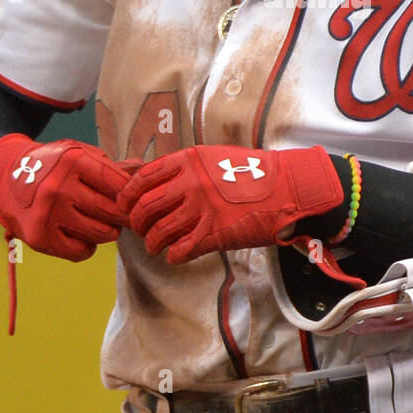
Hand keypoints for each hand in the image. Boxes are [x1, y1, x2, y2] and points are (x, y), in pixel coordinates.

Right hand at [0, 133, 130, 261]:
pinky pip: (82, 252)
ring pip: (101, 234)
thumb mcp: (78, 154)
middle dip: (123, 216)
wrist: (5, 179)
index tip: (135, 200)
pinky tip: (80, 234)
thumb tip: (145, 171)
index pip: (117, 183)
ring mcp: (48, 213)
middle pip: (112, 211)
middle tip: (123, 216)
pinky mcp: (40, 237)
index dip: (131, 195)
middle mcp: (59, 186)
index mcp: (73, 161)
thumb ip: (110, 166)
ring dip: (107, 231)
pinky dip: (87, 246)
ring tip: (101, 223)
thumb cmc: (53, 166)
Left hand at [117, 144, 343, 262]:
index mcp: (188, 161)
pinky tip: (176, 254)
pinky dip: (173, 255)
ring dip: (153, 242)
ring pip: (159, 232)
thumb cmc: (254, 172)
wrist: (286, 188)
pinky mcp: (214, 234)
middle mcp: (190, 183)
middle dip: (138, 222)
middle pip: (145, 206)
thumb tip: (157, 180)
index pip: (143, 178)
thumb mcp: (215, 157)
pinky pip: (180, 250)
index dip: (128, 194)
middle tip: (141, 229)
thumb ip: (186, 168)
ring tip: (156, 246)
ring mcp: (202, 209)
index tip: (126, 205)